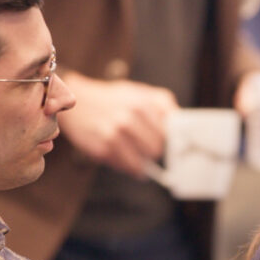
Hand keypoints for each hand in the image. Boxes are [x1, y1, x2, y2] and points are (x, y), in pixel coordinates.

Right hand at [57, 72, 178, 177]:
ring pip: (142, 163)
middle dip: (153, 151)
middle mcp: (129, 118)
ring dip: (141, 162)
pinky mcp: (103, 148)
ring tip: (135, 153)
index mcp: (143, 103)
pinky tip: (123, 156)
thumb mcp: (140, 92)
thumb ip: (164, 105)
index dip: (170, 140)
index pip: (170, 133)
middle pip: (156, 149)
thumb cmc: (113, 99)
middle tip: (146, 147)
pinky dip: (128, 166)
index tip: (172, 146)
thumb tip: (181, 125)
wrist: (77, 100)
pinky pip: (125, 167)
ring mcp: (115, 134)